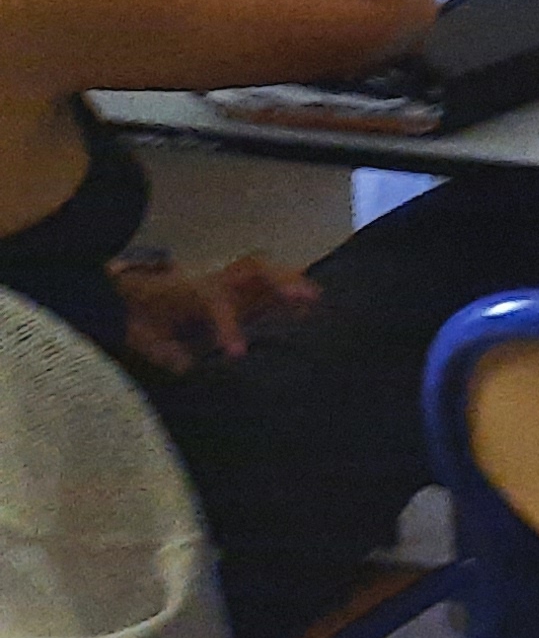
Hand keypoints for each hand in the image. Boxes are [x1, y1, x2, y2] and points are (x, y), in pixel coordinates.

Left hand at [114, 254, 317, 375]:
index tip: (239, 353)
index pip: (216, 302)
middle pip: (251, 270)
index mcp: (189, 293)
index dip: (229, 324)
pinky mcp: (231, 288)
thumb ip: (165, 351)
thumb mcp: (143, 337)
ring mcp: (224, 281)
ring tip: (316, 297)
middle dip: (280, 281)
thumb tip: (189, 366)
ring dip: (291, 280)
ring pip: (262, 271)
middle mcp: (213, 281)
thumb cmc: (136, 317)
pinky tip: (306, 303)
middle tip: (308, 297)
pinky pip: (263, 283)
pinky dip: (287, 288)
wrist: (122, 295)